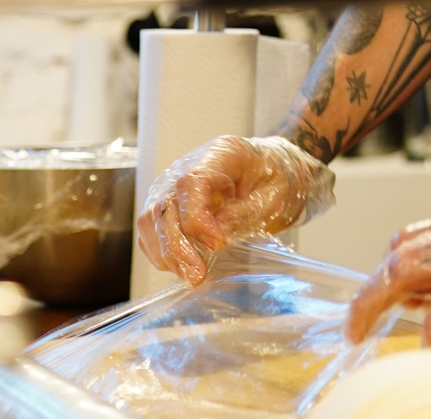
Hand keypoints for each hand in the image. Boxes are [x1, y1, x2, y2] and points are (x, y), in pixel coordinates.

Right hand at [136, 135, 334, 284]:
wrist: (279, 170)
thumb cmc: (279, 177)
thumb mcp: (275, 194)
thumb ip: (243, 214)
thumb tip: (214, 240)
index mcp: (219, 155)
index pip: (190, 184)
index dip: (196, 218)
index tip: (216, 244)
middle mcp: (187, 167)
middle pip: (164, 205)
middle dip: (176, 246)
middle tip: (196, 275)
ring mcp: (174, 185)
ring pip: (151, 220)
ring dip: (166, 253)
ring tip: (191, 275)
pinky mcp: (171, 206)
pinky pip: (153, 231)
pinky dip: (163, 252)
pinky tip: (183, 267)